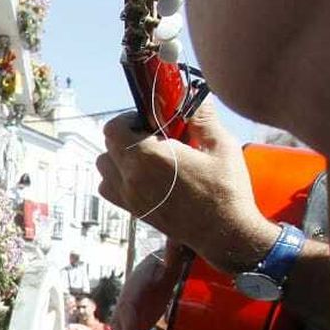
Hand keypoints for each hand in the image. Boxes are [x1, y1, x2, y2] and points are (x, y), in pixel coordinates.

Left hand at [96, 103, 274, 273]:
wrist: (224, 233)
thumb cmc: (225, 191)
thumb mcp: (221, 147)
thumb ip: (202, 118)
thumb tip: (194, 97)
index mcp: (149, 157)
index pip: (113, 128)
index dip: (128, 119)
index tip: (149, 120)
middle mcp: (131, 177)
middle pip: (107, 145)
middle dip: (126, 135)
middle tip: (153, 136)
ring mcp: (129, 196)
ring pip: (104, 167)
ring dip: (118, 156)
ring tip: (146, 156)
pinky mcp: (133, 210)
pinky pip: (108, 189)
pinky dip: (116, 178)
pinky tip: (142, 175)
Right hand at [106, 248, 189, 329]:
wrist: (156, 271)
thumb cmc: (161, 266)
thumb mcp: (166, 262)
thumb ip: (171, 256)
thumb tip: (177, 242)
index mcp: (133, 291)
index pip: (129, 309)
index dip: (128, 324)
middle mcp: (127, 306)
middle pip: (120, 327)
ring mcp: (129, 318)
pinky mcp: (135, 326)